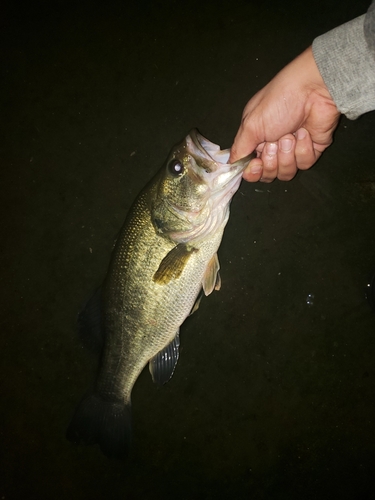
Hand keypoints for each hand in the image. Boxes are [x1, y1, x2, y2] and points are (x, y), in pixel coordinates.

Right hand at [229, 47, 340, 181]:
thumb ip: (239, 149)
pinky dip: (303, 149)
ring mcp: (293, 151)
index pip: (251, 169)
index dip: (253, 172)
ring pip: (286, 173)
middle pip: (268, 175)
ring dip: (286, 155)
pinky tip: (304, 133)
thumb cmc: (278, 101)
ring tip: (289, 136)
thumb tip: (231, 164)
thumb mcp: (251, 124)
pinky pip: (304, 164)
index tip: (255, 164)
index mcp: (256, 140)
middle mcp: (273, 148)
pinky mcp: (311, 151)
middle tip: (273, 143)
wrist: (313, 90)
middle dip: (270, 162)